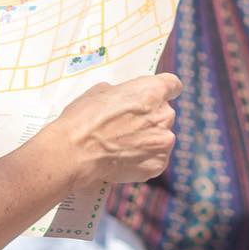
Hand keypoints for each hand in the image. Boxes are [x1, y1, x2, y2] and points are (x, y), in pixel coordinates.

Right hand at [55, 73, 180, 186]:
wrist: (75, 152)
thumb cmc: (84, 117)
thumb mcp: (101, 91)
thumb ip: (123, 93)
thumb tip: (126, 100)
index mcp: (152, 92)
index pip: (172, 85)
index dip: (164, 89)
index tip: (158, 95)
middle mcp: (164, 115)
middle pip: (164, 113)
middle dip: (150, 117)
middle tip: (128, 125)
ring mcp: (163, 142)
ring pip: (161, 137)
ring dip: (148, 139)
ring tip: (123, 145)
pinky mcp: (158, 164)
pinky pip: (155, 158)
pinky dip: (143, 159)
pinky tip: (124, 158)